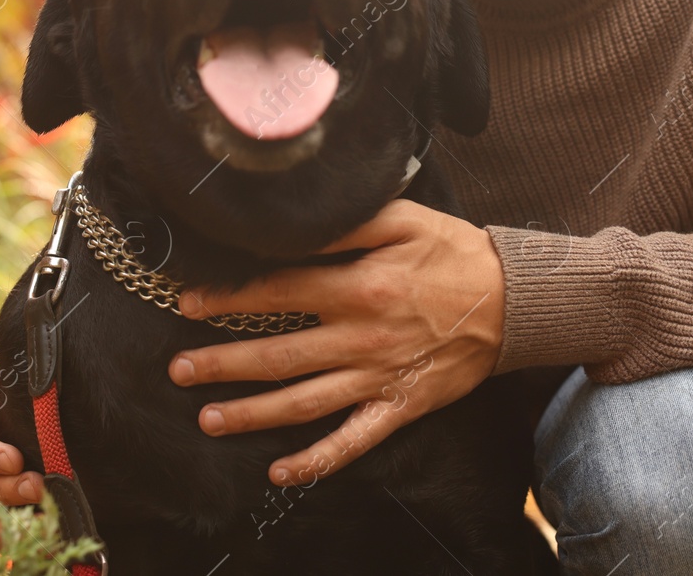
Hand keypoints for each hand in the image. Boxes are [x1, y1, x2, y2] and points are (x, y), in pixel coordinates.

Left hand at [168, 198, 505, 486]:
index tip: (188, 304)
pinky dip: (316, 461)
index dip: (228, 299)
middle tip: (178, 370)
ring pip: (303, 403)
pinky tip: (279, 473)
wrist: (515, 300)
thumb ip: (345, 224)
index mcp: (359, 286)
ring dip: (252, 413)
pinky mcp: (400, 407)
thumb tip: (292, 226)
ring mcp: (379, 377)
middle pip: (277, 355)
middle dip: (221, 364)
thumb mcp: (402, 219)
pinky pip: (352, 441)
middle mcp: (361, 337)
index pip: (276, 292)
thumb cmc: (454, 253)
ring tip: (207, 418)